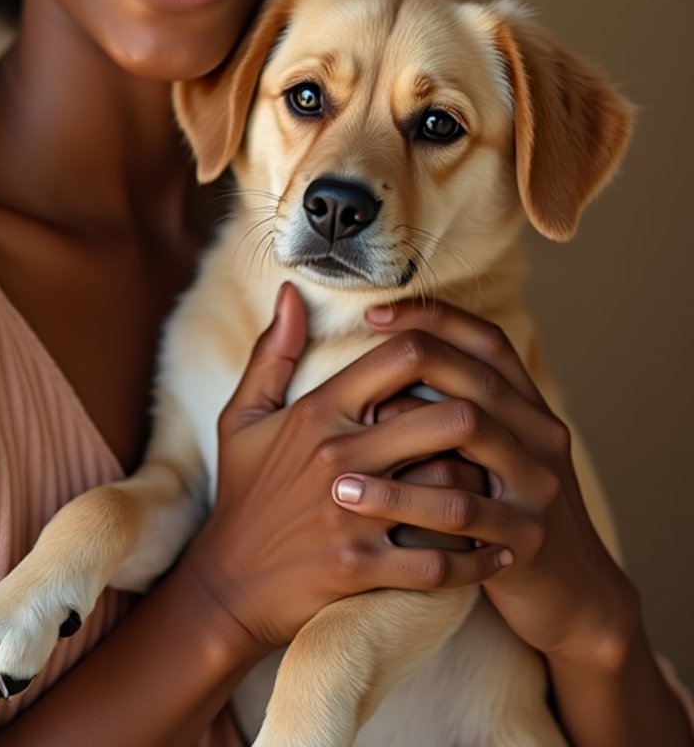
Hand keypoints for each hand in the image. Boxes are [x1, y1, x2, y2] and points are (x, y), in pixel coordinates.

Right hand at [184, 284, 510, 655]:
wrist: (225, 585)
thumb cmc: (242, 494)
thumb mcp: (242, 417)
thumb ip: (273, 352)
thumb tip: (291, 291)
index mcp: (318, 412)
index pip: (400, 358)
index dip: (442, 355)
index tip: (459, 371)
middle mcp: (339, 457)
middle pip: (445, 419)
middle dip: (482, 421)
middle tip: (499, 430)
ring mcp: (351, 515)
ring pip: (452, 488)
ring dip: (484, 488)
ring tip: (504, 485)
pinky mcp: (360, 569)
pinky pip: (440, 562)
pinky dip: (478, 561)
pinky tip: (497, 552)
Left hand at [335, 298, 638, 666]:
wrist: (575, 599)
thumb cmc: (511, 518)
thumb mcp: (496, 458)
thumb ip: (456, 412)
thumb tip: (387, 362)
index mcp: (528, 409)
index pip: (485, 341)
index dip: (433, 318)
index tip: (374, 313)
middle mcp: (540, 435)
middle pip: (476, 375)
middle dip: (411, 362)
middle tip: (348, 377)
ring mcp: (538, 484)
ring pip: (471, 430)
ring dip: (398, 435)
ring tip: (337, 454)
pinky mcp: (528, 536)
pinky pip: (464, 510)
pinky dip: (408, 502)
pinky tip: (362, 504)